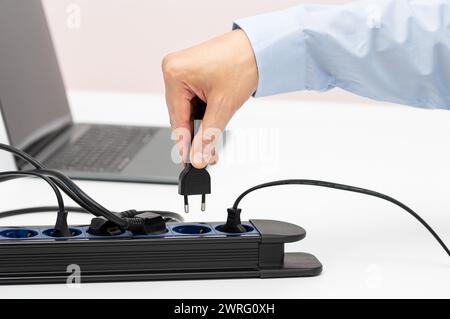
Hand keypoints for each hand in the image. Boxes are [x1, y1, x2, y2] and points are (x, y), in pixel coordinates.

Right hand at [162, 29, 257, 167]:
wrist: (259, 47)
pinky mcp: (191, 71)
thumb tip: (197, 156)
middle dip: (196, 135)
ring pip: (187, 109)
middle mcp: (173, 69)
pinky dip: (203, 111)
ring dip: (201, 124)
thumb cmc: (242, 63)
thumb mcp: (223, 106)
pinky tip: (214, 119)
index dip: (183, 143)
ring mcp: (182, 69)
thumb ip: (208, 136)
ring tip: (214, 138)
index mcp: (175, 73)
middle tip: (205, 155)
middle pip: (180, 115)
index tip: (188, 161)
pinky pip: (192, 99)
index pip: (177, 118)